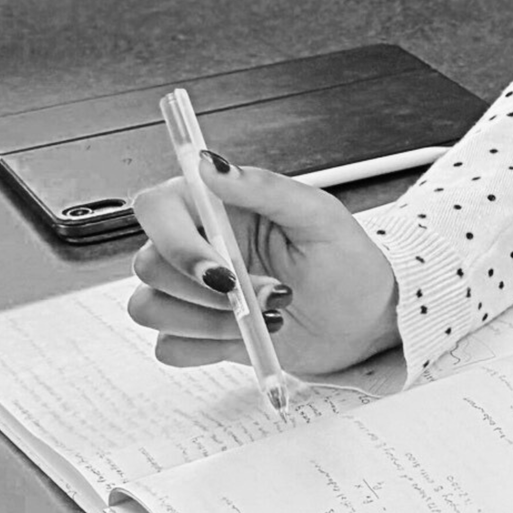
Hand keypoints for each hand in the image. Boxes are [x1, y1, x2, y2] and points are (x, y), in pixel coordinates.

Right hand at [128, 161, 400, 378]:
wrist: (364, 325)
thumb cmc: (347, 264)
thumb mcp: (319, 216)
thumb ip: (263, 187)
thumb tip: (209, 164)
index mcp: (216, 207)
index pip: (155, 209)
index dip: (174, 242)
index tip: (222, 270)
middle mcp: (196, 246)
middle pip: (148, 265)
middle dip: (208, 292)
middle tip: (272, 294)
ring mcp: (191, 293)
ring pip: (150, 309)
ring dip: (210, 322)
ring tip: (268, 317)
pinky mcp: (197, 334)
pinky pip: (169, 347)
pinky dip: (207, 348)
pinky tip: (249, 338)